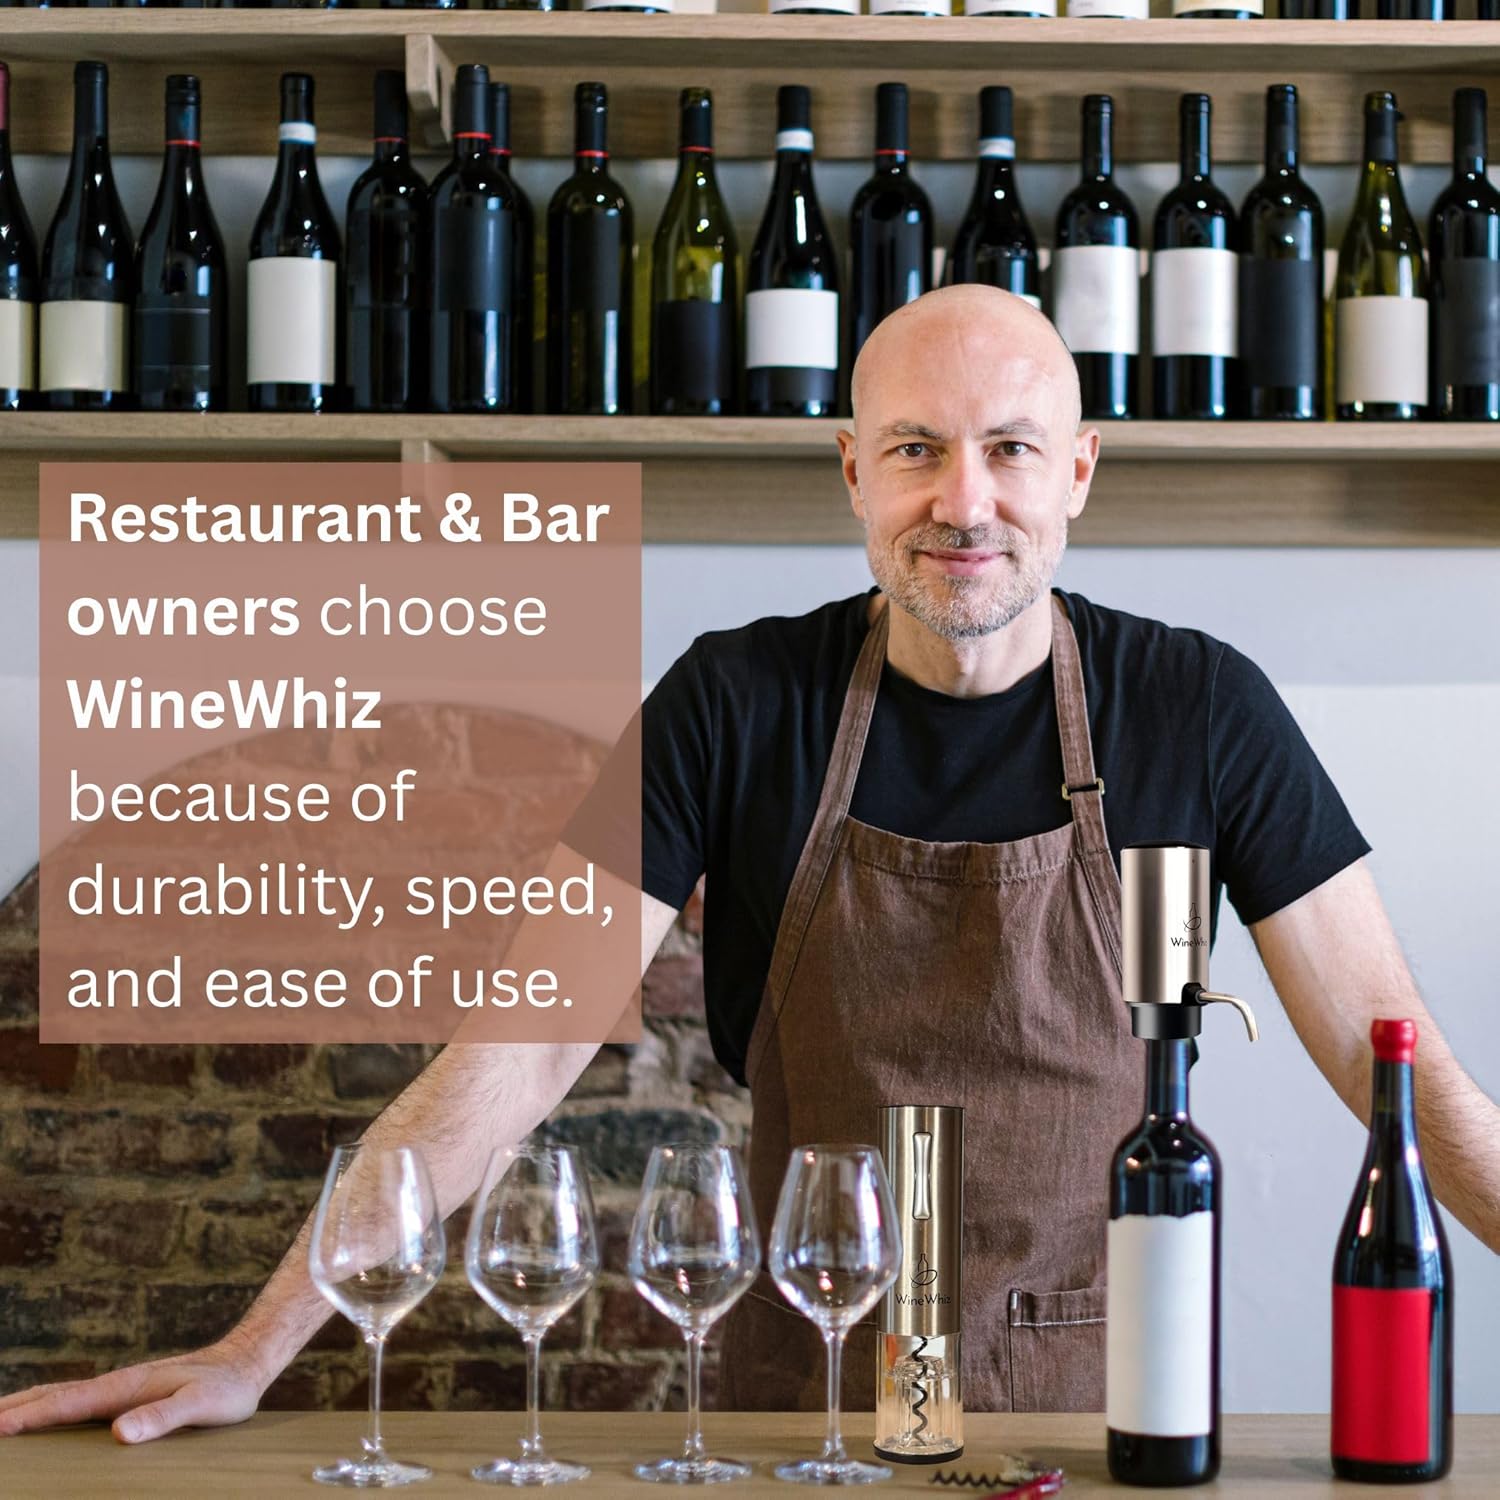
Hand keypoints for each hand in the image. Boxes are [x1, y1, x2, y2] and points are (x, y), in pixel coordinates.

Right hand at [0, 1335, 267, 1442]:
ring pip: (60, 1396)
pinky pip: (76, 1403)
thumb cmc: (226, 1388)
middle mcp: (115, 1385)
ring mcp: (119, 1389)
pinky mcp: (126, 1396)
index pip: (64, 1404)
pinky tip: (43, 1419)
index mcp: (124, 1388)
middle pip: (51, 1396)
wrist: (244, 1363)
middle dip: (11, 1410)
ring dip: (24, 1407)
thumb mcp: (201, 1405)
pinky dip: (48, 1408)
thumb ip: (162, 1417)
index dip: (26, 1418)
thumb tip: (119, 1434)